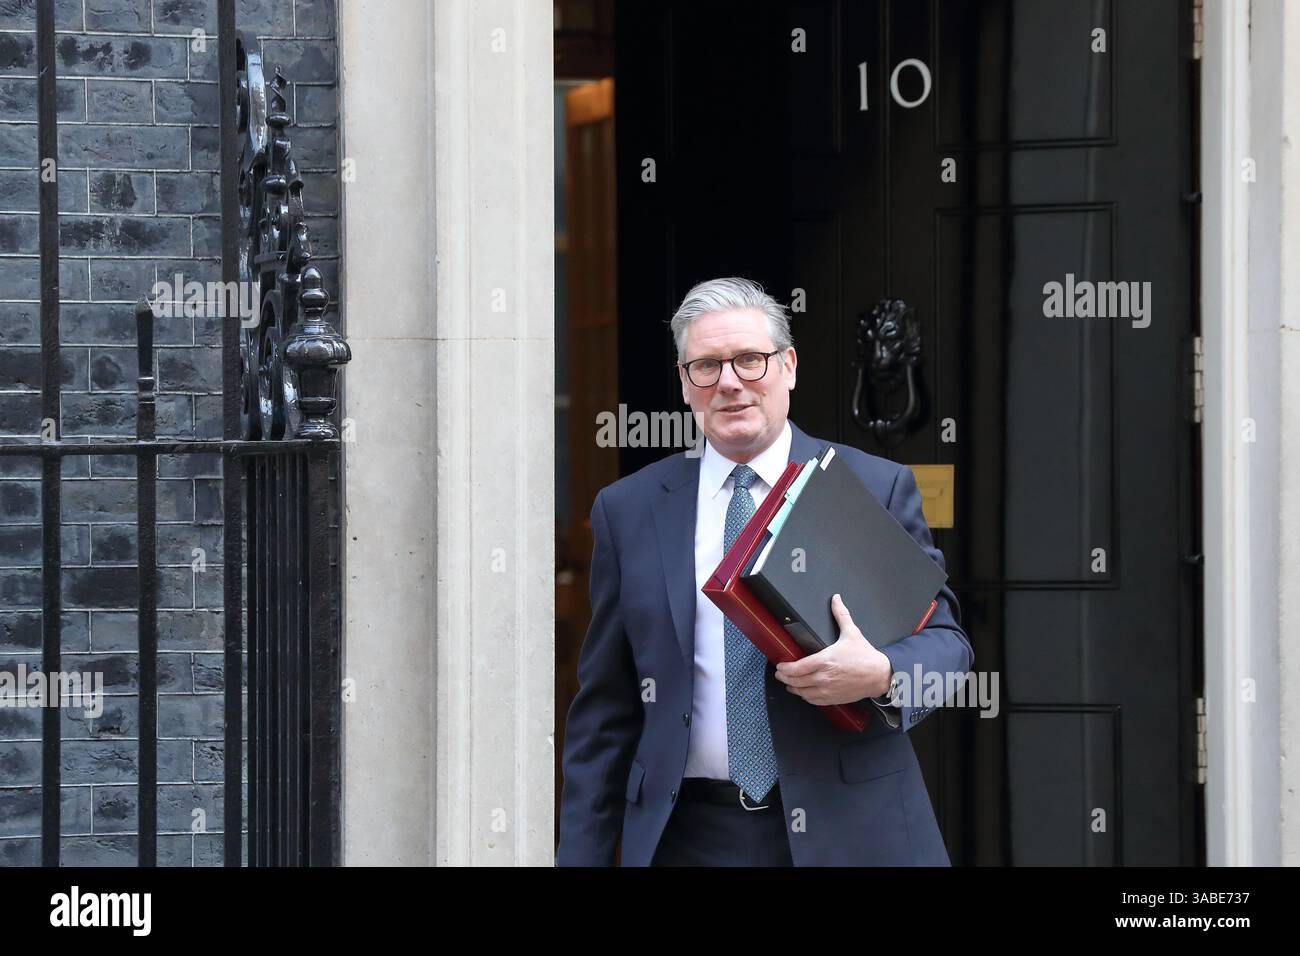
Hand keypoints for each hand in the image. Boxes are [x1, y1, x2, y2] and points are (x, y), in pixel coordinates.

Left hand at [773, 594, 892, 705]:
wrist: (880, 675)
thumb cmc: (865, 656)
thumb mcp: (852, 632)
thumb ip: (841, 615)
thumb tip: (836, 599)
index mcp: (825, 660)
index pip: (797, 668)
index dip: (785, 668)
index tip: (780, 665)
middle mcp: (823, 677)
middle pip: (796, 681)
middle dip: (784, 678)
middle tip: (779, 674)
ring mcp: (828, 690)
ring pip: (802, 692)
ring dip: (793, 688)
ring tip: (788, 683)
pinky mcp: (833, 698)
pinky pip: (813, 700)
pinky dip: (805, 696)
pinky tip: (803, 692)